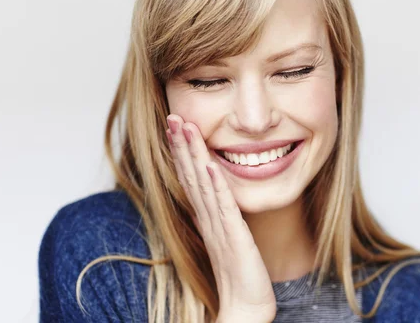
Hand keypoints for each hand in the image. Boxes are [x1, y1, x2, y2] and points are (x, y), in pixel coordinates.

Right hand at [165, 114, 276, 321]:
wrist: (246, 304)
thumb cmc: (237, 272)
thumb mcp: (224, 236)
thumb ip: (215, 215)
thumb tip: (209, 196)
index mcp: (207, 215)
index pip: (190, 176)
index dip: (181, 151)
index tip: (175, 125)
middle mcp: (208, 217)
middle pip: (190, 174)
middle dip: (181, 144)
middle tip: (172, 116)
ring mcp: (219, 226)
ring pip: (203, 184)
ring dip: (193, 155)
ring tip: (185, 128)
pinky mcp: (234, 237)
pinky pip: (224, 207)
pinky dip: (217, 185)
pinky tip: (211, 165)